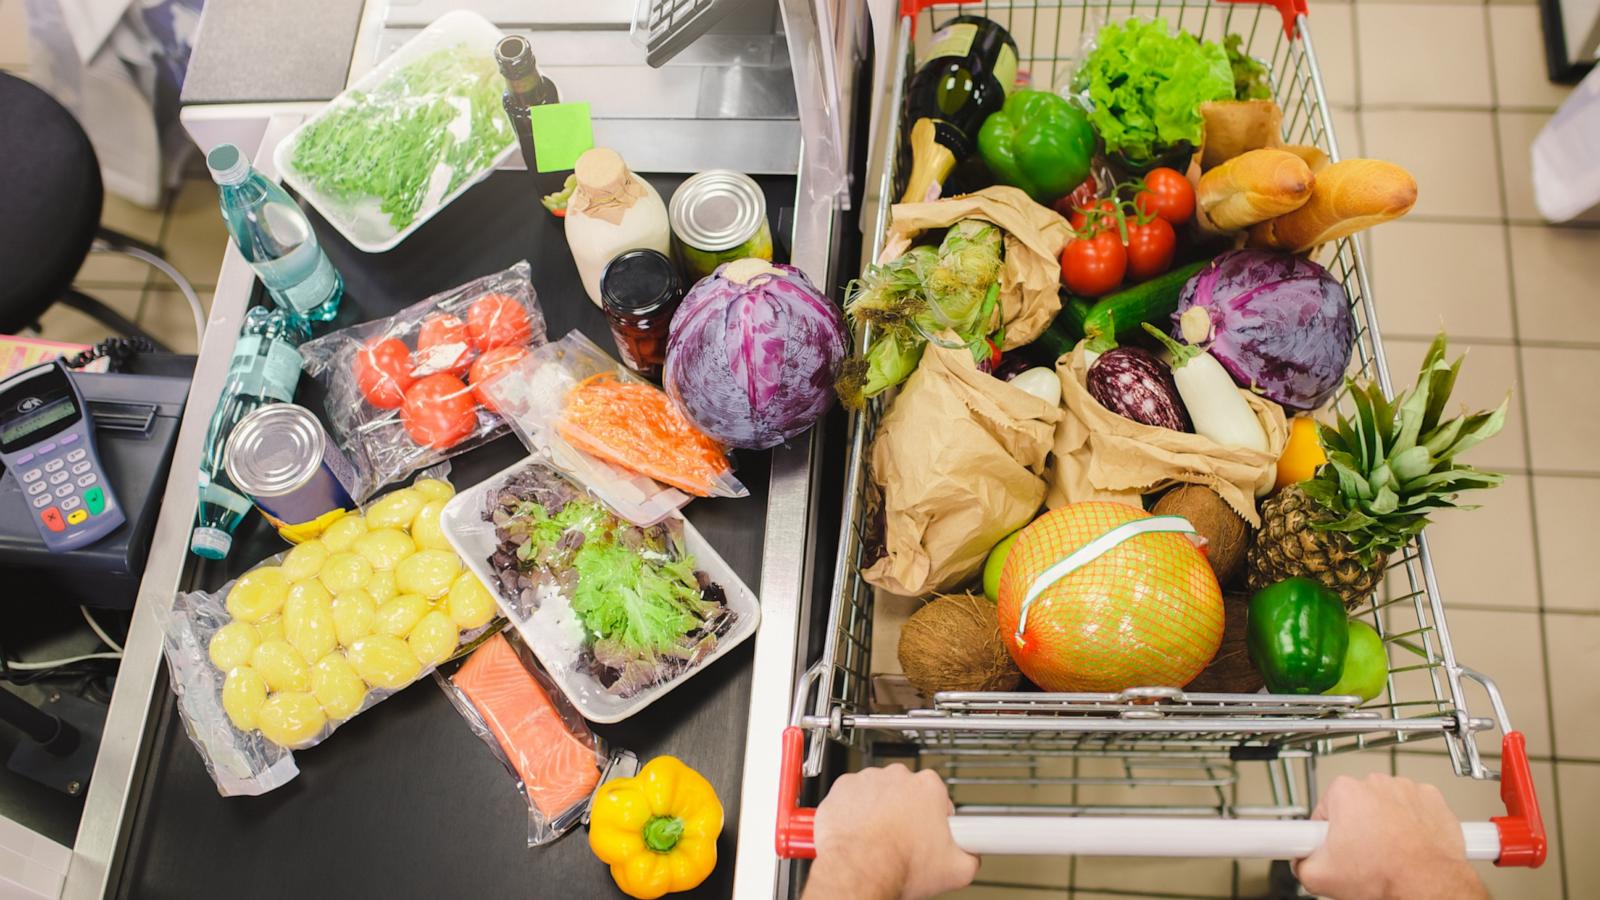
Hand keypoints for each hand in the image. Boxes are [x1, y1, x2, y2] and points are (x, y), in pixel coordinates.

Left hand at [803, 764, 978, 899]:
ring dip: (879, 810)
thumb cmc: (899, 866)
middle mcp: (898, 776)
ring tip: (879, 839)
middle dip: (907, 813)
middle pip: (907, 793)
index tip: (930, 832)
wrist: (859, 871)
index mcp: (929, 787)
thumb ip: (972, 856)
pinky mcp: (843, 787)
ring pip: (878, 792)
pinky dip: (853, 810)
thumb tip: (974, 854)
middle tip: (904, 841)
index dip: (936, 818)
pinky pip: (851, 796)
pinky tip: (859, 831)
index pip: (939, 797)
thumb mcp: (956, 870)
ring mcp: (868, 779)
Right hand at [1293, 774, 1487, 899]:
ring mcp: (1405, 789)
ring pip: (1384, 806)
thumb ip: (1298, 863)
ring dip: (1383, 825)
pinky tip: (1407, 844)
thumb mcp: (1320, 877)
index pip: (1322, 811)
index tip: (1330, 846)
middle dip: (1354, 829)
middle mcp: (1374, 783)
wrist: (1430, 886)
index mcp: (1344, 791)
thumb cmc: (1386, 875)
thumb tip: (1299, 860)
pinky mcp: (1430, 799)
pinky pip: (1413, 808)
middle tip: (1360, 857)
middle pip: (1354, 807)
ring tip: (1387, 853)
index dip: (1323, 834)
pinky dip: (1410, 823)